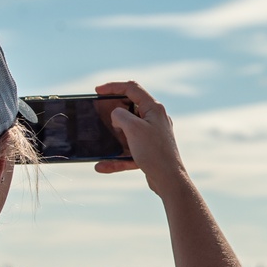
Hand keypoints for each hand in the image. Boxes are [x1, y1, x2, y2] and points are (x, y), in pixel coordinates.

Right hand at [92, 81, 185, 196]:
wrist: (169, 180)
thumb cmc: (154, 152)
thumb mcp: (133, 128)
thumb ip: (120, 115)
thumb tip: (116, 115)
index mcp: (154, 108)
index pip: (132, 88)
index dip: (113, 87)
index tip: (97, 91)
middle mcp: (155, 119)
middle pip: (130, 108)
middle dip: (113, 111)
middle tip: (100, 114)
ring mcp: (153, 135)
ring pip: (128, 131)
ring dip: (114, 136)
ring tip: (102, 140)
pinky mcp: (150, 150)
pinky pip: (130, 150)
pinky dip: (117, 156)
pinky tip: (102, 166)